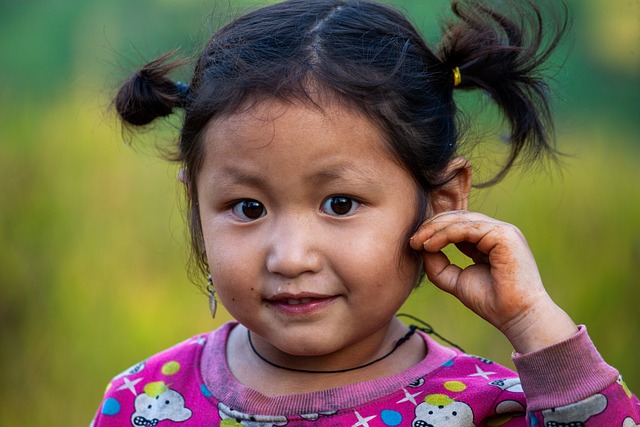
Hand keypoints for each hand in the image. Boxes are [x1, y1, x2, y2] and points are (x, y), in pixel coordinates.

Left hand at [410, 210, 576, 352]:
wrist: (516, 317)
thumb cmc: (491, 302)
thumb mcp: (457, 280)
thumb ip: (439, 265)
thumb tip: (422, 248)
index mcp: (489, 240)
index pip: (457, 225)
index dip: (434, 230)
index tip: (414, 243)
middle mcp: (497, 231)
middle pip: (458, 218)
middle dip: (431, 226)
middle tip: (412, 240)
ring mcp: (503, 231)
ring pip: (461, 220)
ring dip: (435, 229)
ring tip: (417, 242)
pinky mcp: (504, 235)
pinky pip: (467, 228)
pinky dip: (445, 235)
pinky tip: (429, 245)